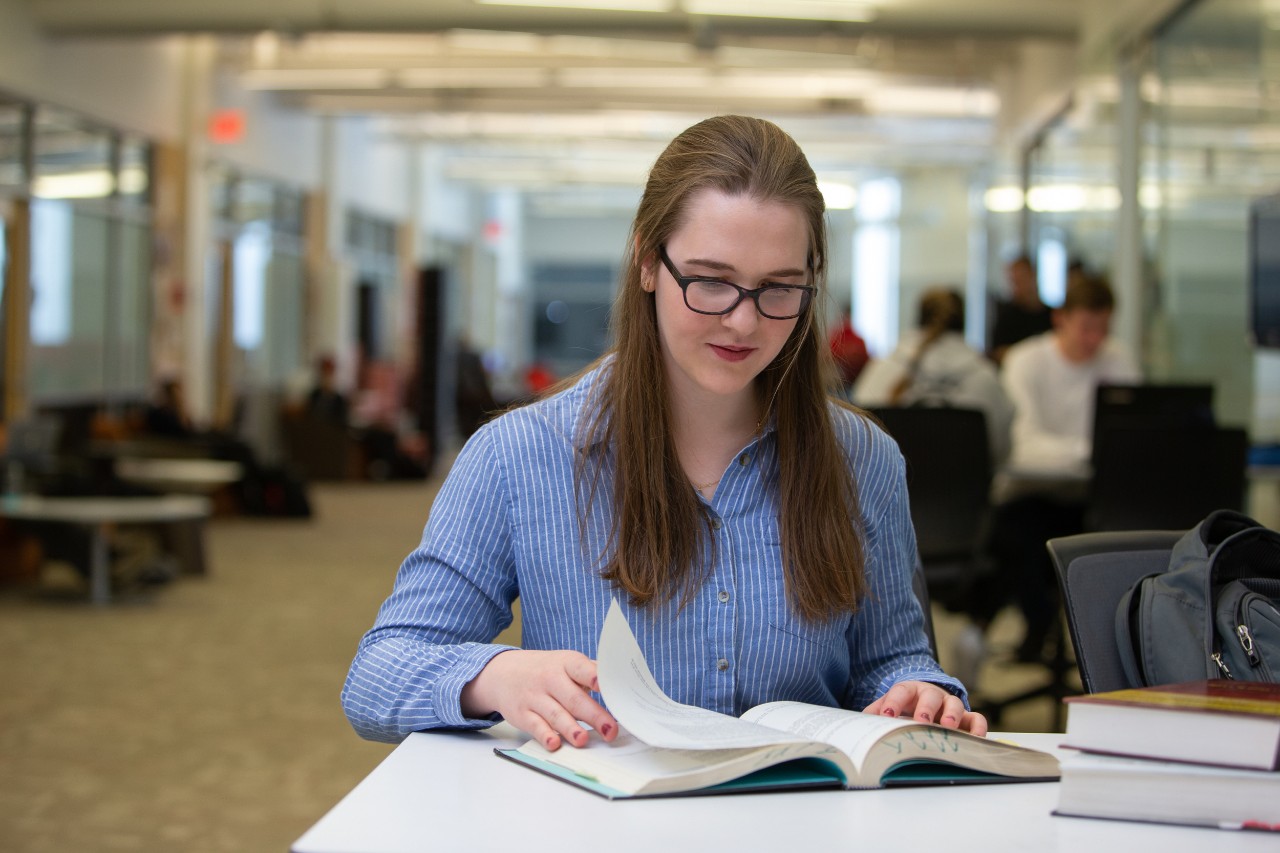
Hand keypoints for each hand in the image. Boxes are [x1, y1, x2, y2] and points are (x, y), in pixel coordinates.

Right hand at [461, 649, 618, 750]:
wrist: (501, 672)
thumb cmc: (545, 670)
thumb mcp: (566, 663)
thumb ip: (591, 672)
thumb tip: (622, 682)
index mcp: (566, 663)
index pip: (582, 668)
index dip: (594, 677)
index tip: (606, 686)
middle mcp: (550, 679)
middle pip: (574, 698)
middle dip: (593, 715)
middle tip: (611, 730)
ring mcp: (535, 697)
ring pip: (555, 714)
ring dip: (570, 728)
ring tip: (583, 741)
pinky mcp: (523, 714)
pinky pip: (535, 726)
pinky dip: (545, 735)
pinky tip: (554, 744)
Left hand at [863, 681, 988, 736]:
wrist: (926, 702)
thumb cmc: (906, 707)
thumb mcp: (888, 707)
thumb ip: (874, 713)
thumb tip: (858, 724)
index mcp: (910, 690)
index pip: (901, 691)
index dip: (894, 702)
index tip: (886, 715)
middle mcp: (932, 695)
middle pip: (930, 696)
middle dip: (924, 708)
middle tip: (920, 721)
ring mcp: (950, 705)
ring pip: (955, 704)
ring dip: (951, 715)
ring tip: (947, 727)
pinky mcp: (967, 717)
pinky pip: (977, 719)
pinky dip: (978, 728)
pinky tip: (974, 739)